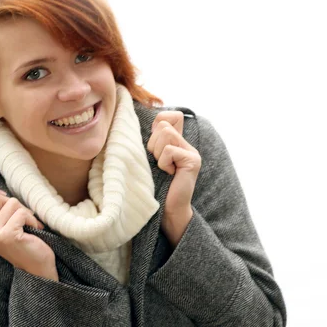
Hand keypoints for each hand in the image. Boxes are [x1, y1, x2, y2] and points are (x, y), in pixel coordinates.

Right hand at [0, 185, 57, 279]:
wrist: (38, 268)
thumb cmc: (25, 244)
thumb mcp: (5, 226)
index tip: (4, 198)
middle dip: (12, 202)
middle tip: (21, 216)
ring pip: (10, 203)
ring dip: (25, 212)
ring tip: (28, 226)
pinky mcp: (7, 236)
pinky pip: (21, 213)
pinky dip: (32, 219)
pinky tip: (34, 230)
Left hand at [147, 111, 201, 243]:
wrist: (167, 210)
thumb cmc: (154, 186)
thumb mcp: (150, 160)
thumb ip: (151, 142)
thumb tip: (134, 125)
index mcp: (177, 142)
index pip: (170, 115)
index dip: (158, 124)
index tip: (154, 146)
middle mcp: (187, 144)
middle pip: (163, 124)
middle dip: (153, 144)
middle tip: (158, 162)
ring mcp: (192, 152)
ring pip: (166, 134)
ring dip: (158, 153)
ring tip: (163, 168)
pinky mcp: (192, 160)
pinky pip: (169, 150)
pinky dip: (163, 163)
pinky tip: (168, 174)